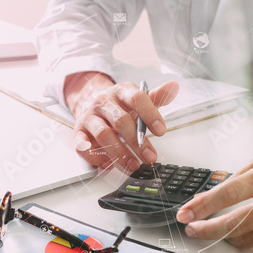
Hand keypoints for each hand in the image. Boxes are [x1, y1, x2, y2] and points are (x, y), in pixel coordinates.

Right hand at [64, 72, 178, 170]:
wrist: (90, 104)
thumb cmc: (119, 106)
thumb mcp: (137, 99)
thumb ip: (156, 97)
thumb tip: (174, 87)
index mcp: (120, 92)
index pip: (136, 99)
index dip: (150, 114)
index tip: (161, 131)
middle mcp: (103, 102)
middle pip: (120, 120)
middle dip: (137, 141)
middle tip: (150, 157)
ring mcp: (89, 117)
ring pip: (103, 135)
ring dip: (119, 153)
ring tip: (133, 165)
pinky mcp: (79, 132)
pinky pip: (82, 146)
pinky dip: (95, 157)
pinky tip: (108, 164)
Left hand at [176, 153, 252, 251]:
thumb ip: (234, 180)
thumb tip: (205, 199)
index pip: (228, 194)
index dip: (203, 206)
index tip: (185, 214)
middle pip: (235, 224)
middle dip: (207, 229)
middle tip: (192, 228)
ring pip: (246, 239)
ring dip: (227, 235)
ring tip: (219, 227)